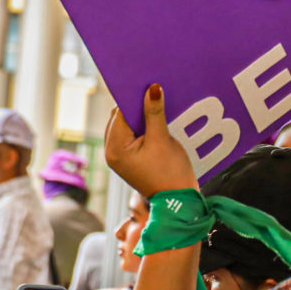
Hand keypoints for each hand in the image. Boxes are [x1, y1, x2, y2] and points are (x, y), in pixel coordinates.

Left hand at [104, 84, 197, 198]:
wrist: (178, 202)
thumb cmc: (170, 174)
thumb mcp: (162, 139)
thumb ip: (154, 112)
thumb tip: (152, 89)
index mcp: (115, 148)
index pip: (120, 113)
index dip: (134, 99)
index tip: (148, 87)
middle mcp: (112, 152)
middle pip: (120, 119)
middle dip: (136, 108)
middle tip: (155, 96)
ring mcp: (119, 157)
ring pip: (126, 126)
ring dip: (141, 118)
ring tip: (158, 110)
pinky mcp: (129, 160)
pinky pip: (132, 136)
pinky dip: (142, 128)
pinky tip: (156, 124)